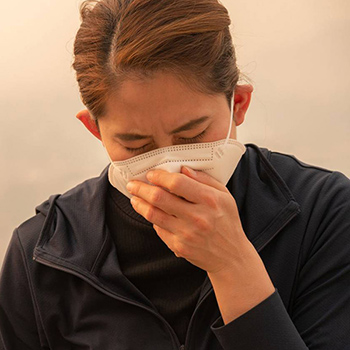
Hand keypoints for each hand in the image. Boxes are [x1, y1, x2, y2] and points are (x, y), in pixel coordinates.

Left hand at [126, 166, 251, 273]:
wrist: (231, 256)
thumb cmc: (228, 222)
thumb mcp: (225, 196)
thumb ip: (204, 180)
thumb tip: (183, 168)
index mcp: (209, 200)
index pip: (177, 183)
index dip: (160, 176)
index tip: (151, 174)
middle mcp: (197, 217)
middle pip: (159, 198)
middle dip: (141, 188)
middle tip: (133, 184)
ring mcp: (186, 234)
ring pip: (153, 214)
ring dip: (139, 203)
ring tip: (134, 197)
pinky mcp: (179, 247)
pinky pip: (158, 229)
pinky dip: (152, 219)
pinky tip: (150, 212)